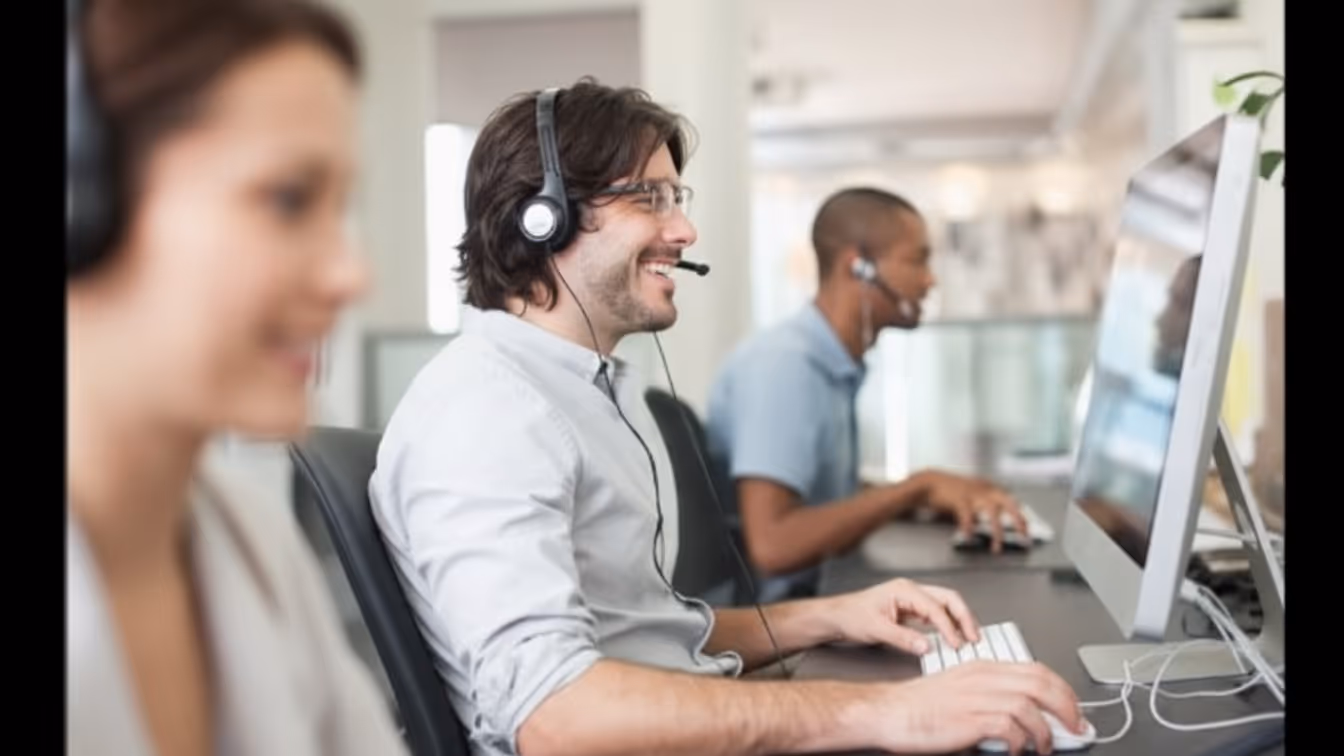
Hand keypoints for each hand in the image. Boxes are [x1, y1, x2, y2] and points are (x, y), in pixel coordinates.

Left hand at [826, 578, 980, 654]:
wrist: (836, 617)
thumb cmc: (851, 617)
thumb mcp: (876, 629)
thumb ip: (903, 638)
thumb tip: (926, 646)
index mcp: (904, 590)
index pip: (935, 607)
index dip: (949, 627)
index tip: (957, 644)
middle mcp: (911, 591)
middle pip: (948, 599)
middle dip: (964, 617)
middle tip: (974, 637)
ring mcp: (912, 599)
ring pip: (945, 605)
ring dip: (958, 620)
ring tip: (969, 637)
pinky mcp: (911, 610)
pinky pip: (936, 614)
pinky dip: (948, 624)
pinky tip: (952, 636)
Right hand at [871, 661, 1087, 754]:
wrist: (889, 712)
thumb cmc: (919, 706)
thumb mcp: (961, 690)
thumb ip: (991, 696)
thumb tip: (1024, 715)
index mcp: (982, 667)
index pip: (1036, 669)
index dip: (1062, 689)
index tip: (1072, 708)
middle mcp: (983, 677)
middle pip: (1041, 684)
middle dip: (1067, 707)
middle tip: (1076, 727)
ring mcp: (976, 696)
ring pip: (1030, 706)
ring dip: (1046, 731)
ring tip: (1045, 747)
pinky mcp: (969, 718)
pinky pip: (1011, 728)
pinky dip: (1021, 743)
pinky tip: (1017, 752)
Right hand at [917, 470, 1028, 552]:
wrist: (930, 482)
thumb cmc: (952, 491)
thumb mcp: (973, 494)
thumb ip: (985, 504)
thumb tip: (997, 522)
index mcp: (989, 488)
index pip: (1011, 501)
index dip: (1021, 516)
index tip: (1027, 529)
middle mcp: (984, 489)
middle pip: (1008, 503)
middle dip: (1018, 519)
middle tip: (1023, 535)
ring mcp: (972, 493)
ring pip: (991, 511)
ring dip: (996, 531)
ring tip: (997, 547)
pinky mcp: (959, 499)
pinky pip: (967, 515)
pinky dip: (969, 527)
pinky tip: (969, 537)